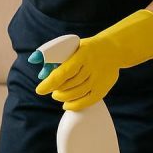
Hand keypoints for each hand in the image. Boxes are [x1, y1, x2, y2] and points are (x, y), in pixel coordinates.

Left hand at [33, 9, 152, 110]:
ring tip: (57, 95)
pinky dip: (74, 105)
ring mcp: (98, 79)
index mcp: (82, 55)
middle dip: (55, 89)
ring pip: (76, 94)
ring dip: (62, 97)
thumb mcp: (73, 47)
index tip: (39, 90)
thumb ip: (57, 59)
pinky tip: (66, 104)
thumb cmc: (86, 49)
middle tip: (51, 89)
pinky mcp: (103, 89)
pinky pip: (87, 101)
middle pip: (69, 85)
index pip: (63, 72)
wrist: (113, 49)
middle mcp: (91, 68)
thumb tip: (42, 74)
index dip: (50, 83)